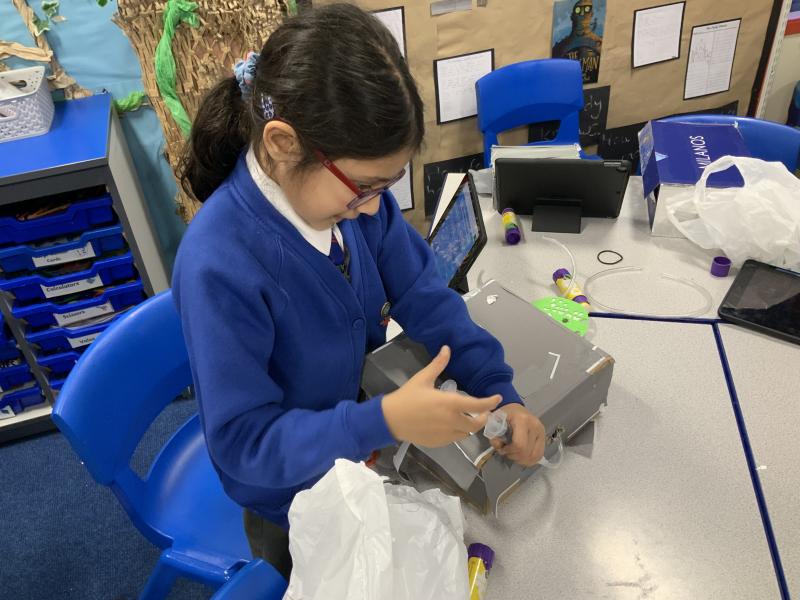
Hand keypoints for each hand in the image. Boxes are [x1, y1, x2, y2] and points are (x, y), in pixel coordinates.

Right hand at [382, 345, 500, 446]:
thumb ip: (438, 364)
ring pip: (466, 433)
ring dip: (470, 426)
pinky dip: (457, 433)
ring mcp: (446, 434)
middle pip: (476, 424)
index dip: (491, 402)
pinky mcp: (438, 443)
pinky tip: (451, 426)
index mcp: (450, 404)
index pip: (478, 405)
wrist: (390, 419)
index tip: (498, 398)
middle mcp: (452, 421)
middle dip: (483, 417)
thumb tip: (447, 348)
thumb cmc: (407, 397)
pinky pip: (454, 439)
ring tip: (467, 418)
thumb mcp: (423, 378)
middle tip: (483, 412)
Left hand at [488, 403, 545, 465]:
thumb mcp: (495, 421)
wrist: (516, 409)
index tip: (502, 448)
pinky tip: (521, 455)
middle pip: (526, 452)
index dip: (509, 451)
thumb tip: (499, 447)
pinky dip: (529, 459)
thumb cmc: (505, 415)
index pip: (519, 444)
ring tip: (514, 453)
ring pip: (534, 456)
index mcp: (522, 420)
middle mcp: (535, 426)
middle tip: (506, 451)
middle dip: (514, 456)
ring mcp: (541, 432)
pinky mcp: (544, 437)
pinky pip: (539, 455)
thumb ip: (494, 435)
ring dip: (522, 459)